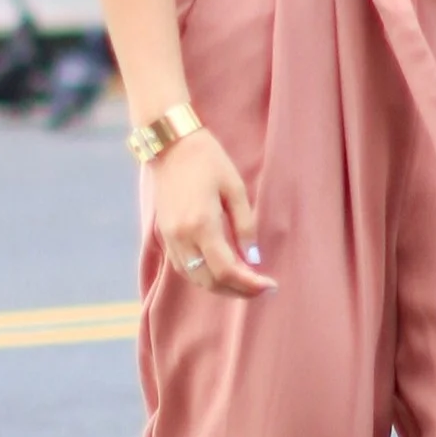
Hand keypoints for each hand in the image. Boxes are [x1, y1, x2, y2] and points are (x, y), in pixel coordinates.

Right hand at [145, 124, 272, 298]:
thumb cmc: (208, 161)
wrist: (171, 145)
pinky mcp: (164, 236)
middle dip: (238, 291)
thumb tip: (254, 260)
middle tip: (262, 288)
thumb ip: (245, 227)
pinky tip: (221, 271)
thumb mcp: (235, 189)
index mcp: (202, 224)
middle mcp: (182, 237)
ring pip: (195, 279)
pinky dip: (204, 277)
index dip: (250, 285)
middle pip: (210, 282)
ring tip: (245, 283)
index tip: (270, 285)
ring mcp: (170, 238)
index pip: (226, 270)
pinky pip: (185, 268)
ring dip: (221, 287)